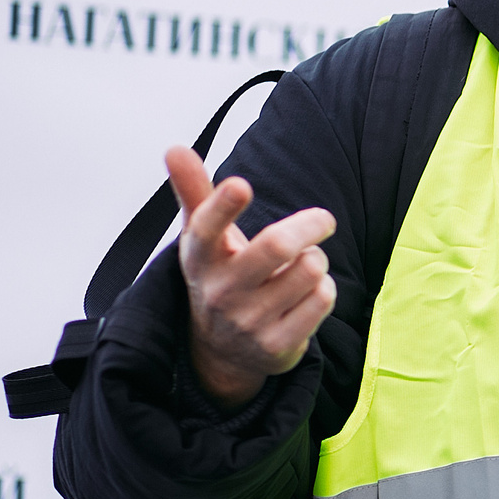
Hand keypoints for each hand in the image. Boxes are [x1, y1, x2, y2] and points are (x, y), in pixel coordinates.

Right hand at [166, 146, 336, 410]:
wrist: (223, 351)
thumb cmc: (221, 274)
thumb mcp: (203, 237)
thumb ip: (194, 191)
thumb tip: (174, 148)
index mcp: (200, 258)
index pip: (206, 229)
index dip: (222, 206)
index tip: (240, 185)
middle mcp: (220, 292)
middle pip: (276, 246)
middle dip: (310, 224)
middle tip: (323, 219)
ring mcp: (248, 322)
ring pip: (310, 270)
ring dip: (316, 260)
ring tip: (302, 266)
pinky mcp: (277, 346)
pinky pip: (322, 299)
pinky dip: (324, 289)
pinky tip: (305, 295)